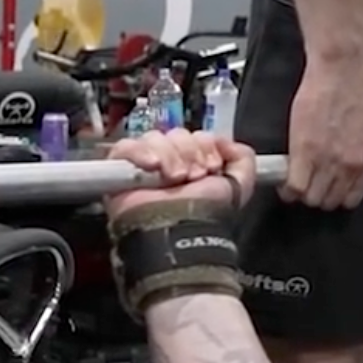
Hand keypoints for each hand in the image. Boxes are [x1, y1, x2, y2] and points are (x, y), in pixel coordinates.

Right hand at [106, 129, 258, 216]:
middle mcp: (168, 161)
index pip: (195, 134)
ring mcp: (142, 165)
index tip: (211, 167)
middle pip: (176, 133)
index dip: (206, 145)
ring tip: (173, 179)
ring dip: (169, 157)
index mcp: (192, 162)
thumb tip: (228, 140)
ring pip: (154, 137)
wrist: (179, 228)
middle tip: (192, 176)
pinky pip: (126, 147)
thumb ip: (244, 158)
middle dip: (189, 153)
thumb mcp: (239, 185)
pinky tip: (153, 167)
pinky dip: (141, 153)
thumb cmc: (205, 212)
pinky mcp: (119, 170)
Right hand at [285, 56, 362, 209]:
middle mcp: (348, 166)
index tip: (330, 189)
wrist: (342, 70)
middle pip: (328, 201)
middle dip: (319, 195)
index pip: (351, 199)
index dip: (338, 196)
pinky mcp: (303, 150)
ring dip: (303, 193)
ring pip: (310, 197)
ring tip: (298, 183)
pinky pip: (294, 186)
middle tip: (313, 184)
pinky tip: (286, 182)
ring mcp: (324, 159)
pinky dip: (288, 189)